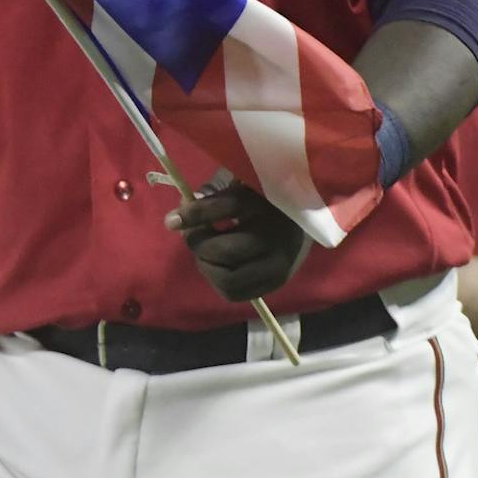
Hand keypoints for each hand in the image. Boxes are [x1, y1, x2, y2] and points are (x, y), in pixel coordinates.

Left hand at [166, 170, 309, 301]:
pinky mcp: (277, 282)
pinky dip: (217, 280)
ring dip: (207, 266)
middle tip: (193, 235)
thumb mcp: (244, 184)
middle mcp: (277, 235)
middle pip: (225, 251)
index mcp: (269, 202)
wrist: (306, 219)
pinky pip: (235, 292)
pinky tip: (217, 266)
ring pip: (228, 278)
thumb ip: (215, 194)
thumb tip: (180, 213)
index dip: (194, 214)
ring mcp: (279, 264)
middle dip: (199, 244)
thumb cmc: (265, 197)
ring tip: (205, 252)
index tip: (170, 220)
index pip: (227, 208)